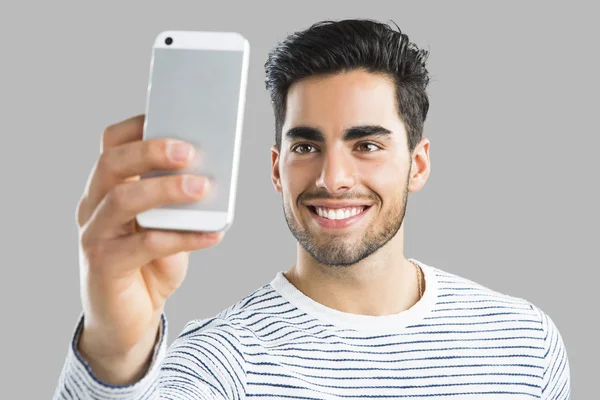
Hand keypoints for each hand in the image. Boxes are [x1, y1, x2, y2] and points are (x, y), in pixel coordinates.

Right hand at [75, 114, 223, 383]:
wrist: (130, 319)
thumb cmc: (151, 263)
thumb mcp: (166, 225)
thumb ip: (178, 201)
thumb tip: (213, 174)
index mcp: (107, 188)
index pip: (111, 145)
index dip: (138, 127)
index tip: (172, 116)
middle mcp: (93, 206)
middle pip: (111, 164)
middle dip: (150, 151)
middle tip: (189, 151)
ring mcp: (95, 236)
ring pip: (122, 200)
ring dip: (165, 190)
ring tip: (203, 188)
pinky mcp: (105, 266)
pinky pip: (145, 245)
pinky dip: (183, 237)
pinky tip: (214, 234)